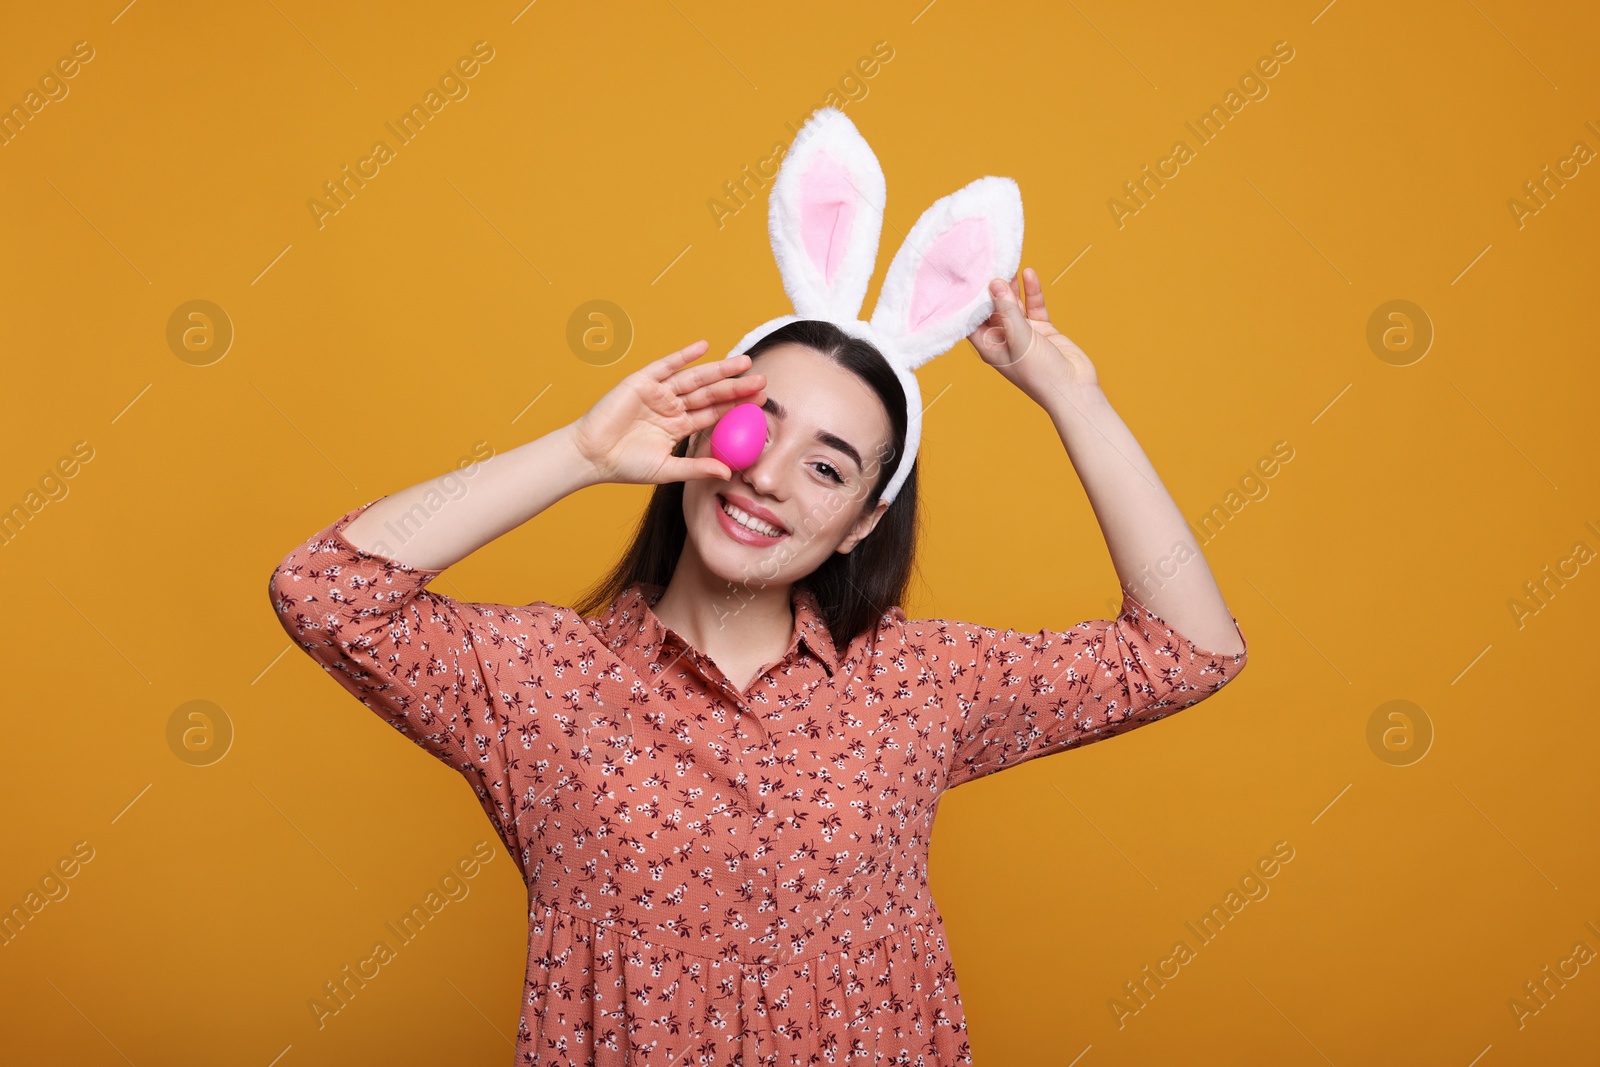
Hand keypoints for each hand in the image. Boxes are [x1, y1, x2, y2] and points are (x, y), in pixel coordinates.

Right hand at [569, 339, 766, 485]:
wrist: (592, 456)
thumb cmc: (625, 466)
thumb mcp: (667, 469)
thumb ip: (697, 468)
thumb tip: (728, 473)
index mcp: (679, 427)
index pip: (714, 413)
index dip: (736, 407)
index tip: (761, 402)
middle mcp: (672, 407)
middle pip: (710, 393)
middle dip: (735, 386)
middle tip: (762, 380)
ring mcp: (658, 393)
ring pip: (695, 378)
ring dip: (719, 369)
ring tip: (743, 362)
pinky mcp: (642, 382)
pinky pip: (666, 365)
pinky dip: (684, 355)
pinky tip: (704, 347)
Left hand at [966, 267, 1098, 400]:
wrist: (1073, 388)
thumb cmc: (1040, 373)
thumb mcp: (1019, 338)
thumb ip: (1007, 309)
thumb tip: (995, 282)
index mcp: (989, 347)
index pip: (972, 320)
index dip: (968, 300)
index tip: (965, 277)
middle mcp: (1004, 339)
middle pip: (992, 308)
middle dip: (990, 288)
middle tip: (987, 261)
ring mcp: (1024, 334)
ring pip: (1014, 304)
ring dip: (1011, 286)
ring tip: (1007, 262)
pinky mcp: (1042, 329)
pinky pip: (1034, 306)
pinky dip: (1032, 291)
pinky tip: (1029, 273)